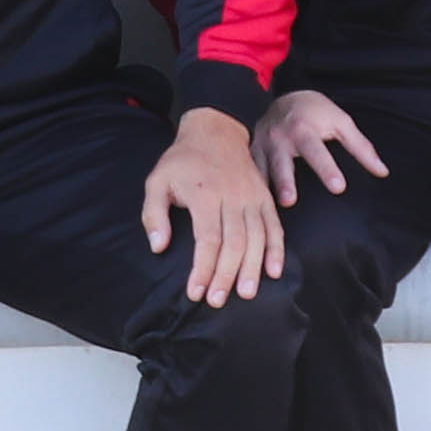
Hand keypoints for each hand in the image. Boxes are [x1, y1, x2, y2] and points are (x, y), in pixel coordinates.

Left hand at [143, 106, 282, 305]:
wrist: (215, 129)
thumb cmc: (182, 161)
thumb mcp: (157, 180)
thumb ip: (154, 214)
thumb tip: (158, 247)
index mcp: (205, 194)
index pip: (207, 239)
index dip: (203, 269)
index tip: (195, 292)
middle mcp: (232, 196)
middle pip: (234, 242)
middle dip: (226, 275)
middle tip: (218, 301)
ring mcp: (252, 197)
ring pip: (257, 237)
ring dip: (253, 268)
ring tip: (247, 294)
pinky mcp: (265, 197)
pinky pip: (275, 226)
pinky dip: (277, 250)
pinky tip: (274, 271)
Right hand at [253, 88, 382, 205]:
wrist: (285, 97)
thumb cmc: (317, 113)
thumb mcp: (341, 122)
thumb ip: (360, 148)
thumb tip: (382, 172)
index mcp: (304, 129)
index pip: (317, 151)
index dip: (327, 169)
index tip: (338, 187)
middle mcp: (280, 137)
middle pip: (283, 161)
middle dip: (285, 180)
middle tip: (290, 201)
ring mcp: (263, 145)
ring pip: (261, 168)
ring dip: (266, 188)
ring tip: (272, 207)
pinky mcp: (252, 152)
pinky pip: (251, 171)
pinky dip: (252, 186)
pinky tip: (254, 204)